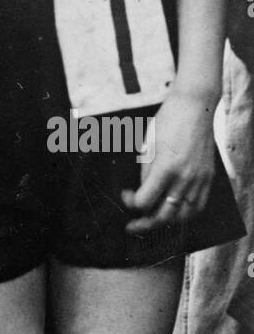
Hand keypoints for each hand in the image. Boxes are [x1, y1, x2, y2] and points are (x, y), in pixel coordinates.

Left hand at [121, 90, 215, 233]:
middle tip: (132, 226)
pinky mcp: (208, 178)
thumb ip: (145, 171)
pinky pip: (198, 206)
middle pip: (164, 215)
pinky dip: (185, 214)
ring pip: (183, 215)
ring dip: (166, 222)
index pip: (145, 201)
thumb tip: (141, 190)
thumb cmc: (168, 120)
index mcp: (165, 167)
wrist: (195, 107)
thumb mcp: (148, 144)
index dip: (131, 203)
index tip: (126, 196)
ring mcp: (199, 179)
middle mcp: (185, 178)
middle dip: (145, 223)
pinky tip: (174, 214)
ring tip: (152, 222)